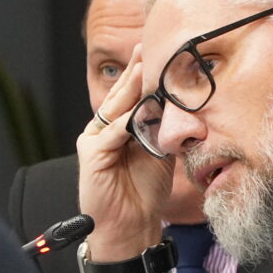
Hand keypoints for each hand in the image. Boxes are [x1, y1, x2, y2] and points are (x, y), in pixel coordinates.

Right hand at [77, 45, 172, 261]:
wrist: (131, 226)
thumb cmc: (145, 192)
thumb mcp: (160, 153)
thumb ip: (163, 129)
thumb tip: (181, 105)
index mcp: (119, 128)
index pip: (132, 95)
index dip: (144, 75)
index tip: (161, 52)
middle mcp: (104, 129)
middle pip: (122, 95)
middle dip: (136, 71)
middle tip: (147, 46)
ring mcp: (95, 140)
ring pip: (116, 109)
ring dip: (132, 89)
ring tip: (145, 68)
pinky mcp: (91, 155)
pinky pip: (112, 133)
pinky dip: (126, 123)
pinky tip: (139, 111)